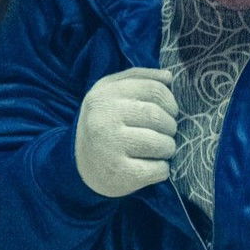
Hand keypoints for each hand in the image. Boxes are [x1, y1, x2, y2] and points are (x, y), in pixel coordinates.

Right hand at [75, 67, 177, 197]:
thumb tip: (169, 77)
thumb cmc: (103, 123)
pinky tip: (151, 167)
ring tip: (159, 150)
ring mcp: (110, 148)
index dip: (170, 102)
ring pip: (162, 144)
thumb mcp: (111, 92)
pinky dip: (162, 170)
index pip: (154, 89)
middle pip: (159, 117)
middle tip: (165, 134)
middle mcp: (104, 120)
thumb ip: (139, 78)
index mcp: (104, 96)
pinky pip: (158, 170)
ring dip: (168, 148)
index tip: (169, 112)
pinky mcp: (119, 173)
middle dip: (170, 127)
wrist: (79, 165)